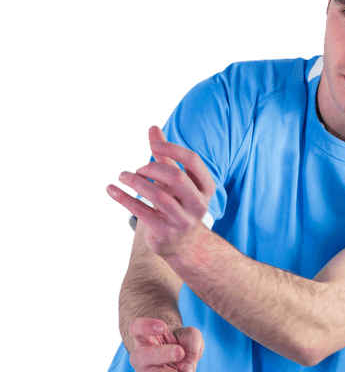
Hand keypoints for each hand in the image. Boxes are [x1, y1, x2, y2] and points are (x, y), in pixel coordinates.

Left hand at [106, 126, 215, 259]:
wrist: (181, 244)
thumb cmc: (177, 203)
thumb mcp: (174, 180)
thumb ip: (165, 155)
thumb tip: (153, 127)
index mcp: (206, 188)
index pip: (193, 160)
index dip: (172, 149)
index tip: (154, 146)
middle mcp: (198, 205)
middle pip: (176, 177)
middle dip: (153, 168)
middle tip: (139, 169)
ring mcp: (183, 221)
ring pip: (158, 196)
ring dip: (136, 181)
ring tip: (122, 176)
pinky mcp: (165, 233)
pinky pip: (141, 212)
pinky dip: (123, 198)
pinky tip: (111, 189)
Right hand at [128, 318, 204, 371]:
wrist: (180, 360)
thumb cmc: (181, 343)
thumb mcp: (190, 336)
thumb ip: (192, 343)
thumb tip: (186, 369)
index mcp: (143, 337)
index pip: (136, 328)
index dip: (146, 326)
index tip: (163, 328)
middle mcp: (139, 356)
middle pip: (142, 355)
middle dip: (162, 354)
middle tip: (179, 352)